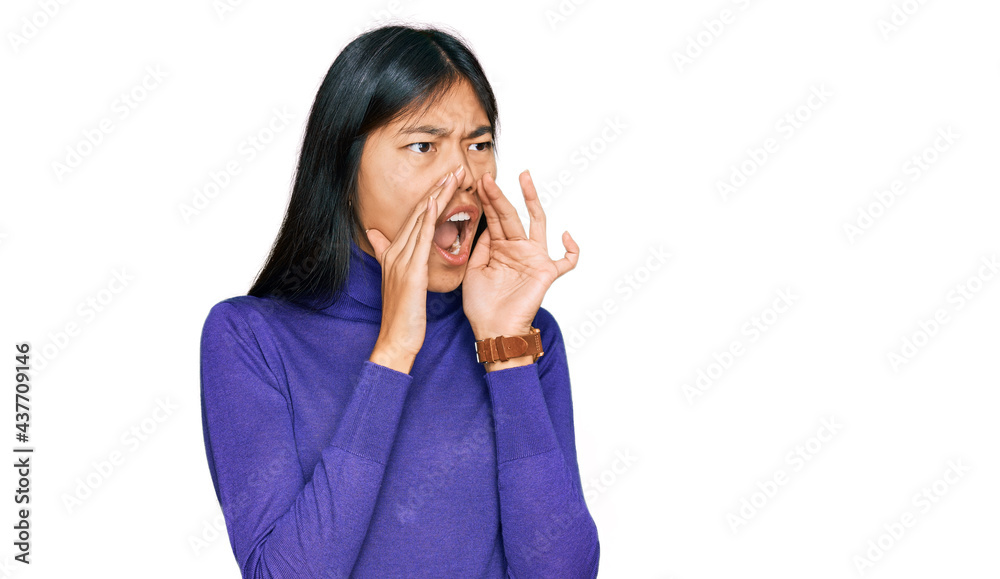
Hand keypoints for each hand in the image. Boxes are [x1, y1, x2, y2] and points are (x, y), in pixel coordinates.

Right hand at [365, 168, 462, 373]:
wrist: (396, 339)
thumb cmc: (402, 316)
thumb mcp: (396, 281)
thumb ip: (388, 255)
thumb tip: (376, 235)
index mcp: (395, 254)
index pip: (415, 219)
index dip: (431, 197)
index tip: (447, 180)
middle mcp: (396, 253)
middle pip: (418, 214)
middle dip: (438, 190)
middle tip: (456, 169)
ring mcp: (401, 261)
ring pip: (420, 221)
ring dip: (437, 197)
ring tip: (453, 177)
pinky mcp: (410, 272)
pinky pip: (420, 240)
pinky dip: (427, 220)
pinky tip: (436, 203)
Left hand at [463, 170, 578, 341]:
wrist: (493, 331)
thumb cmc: (482, 306)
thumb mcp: (472, 271)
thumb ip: (479, 247)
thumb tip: (485, 225)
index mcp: (499, 249)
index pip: (494, 219)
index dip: (488, 201)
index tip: (480, 182)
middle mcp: (518, 249)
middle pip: (511, 215)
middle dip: (499, 196)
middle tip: (488, 177)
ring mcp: (534, 259)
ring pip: (537, 222)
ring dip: (530, 200)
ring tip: (524, 178)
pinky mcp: (546, 273)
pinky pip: (567, 260)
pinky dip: (571, 248)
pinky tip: (565, 234)